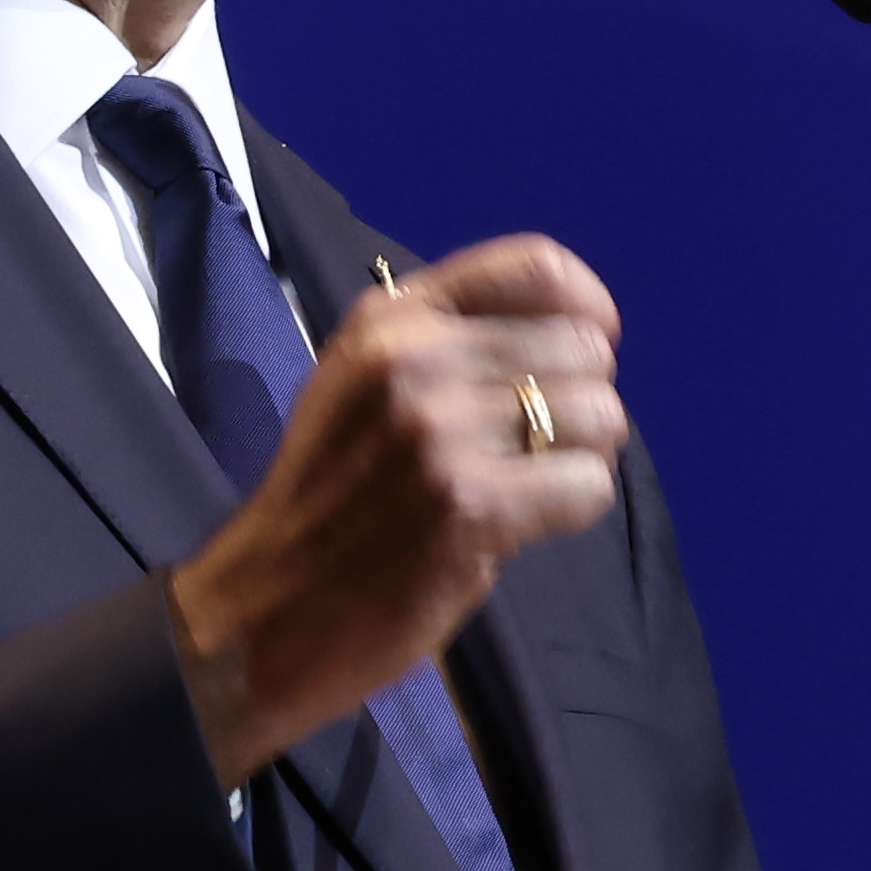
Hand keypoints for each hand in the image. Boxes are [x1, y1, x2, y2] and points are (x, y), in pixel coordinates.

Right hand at [164, 235, 626, 783]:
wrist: (270, 602)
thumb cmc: (332, 497)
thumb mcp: (366, 385)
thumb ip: (452, 346)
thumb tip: (582, 336)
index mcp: (389, 317)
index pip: (537, 268)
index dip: (588, 312)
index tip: (577, 361)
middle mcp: (410, 355)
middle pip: (584, 348)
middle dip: (579, 402)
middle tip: (529, 449)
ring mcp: (434, 428)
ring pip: (599, 416)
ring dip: (580, 459)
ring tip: (521, 488)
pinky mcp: (464, 502)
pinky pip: (588, 485)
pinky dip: (569, 510)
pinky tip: (516, 526)